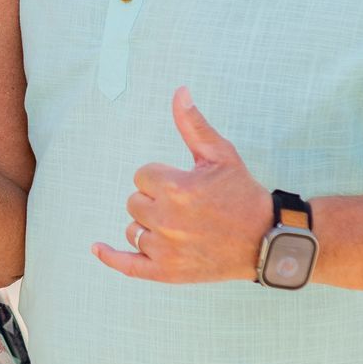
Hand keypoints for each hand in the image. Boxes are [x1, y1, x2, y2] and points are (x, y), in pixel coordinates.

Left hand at [92, 87, 267, 282]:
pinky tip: (96, 247)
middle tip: (188, 207)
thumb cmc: (242, 193)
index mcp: (176, 188)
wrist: (266, 241)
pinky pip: (127, 264)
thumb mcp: (221, 154)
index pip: (142, 174)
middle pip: (134, 200)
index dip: (162, 177)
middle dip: (155, 200)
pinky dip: (111, 256)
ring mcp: (165, 250)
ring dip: (148, 225)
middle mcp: (167, 220)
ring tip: (181, 227)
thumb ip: (193, 124)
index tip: (186, 184)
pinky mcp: (166, 272)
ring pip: (132, 228)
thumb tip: (179, 91)